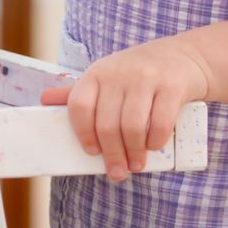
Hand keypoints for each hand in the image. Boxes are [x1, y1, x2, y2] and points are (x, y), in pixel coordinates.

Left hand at [40, 38, 209, 183]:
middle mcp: (119, 72)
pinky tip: (154, 146)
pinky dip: (155, 141)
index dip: (83, 134)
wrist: (185, 56)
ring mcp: (146, 78)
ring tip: (136, 164)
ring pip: (132, 126)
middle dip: (112, 154)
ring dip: (134, 153)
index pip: (80, 107)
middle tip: (118, 171)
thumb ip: (81, 93)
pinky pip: (160, 123)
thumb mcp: (108, 77)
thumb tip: (43, 101)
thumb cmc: (139, 74)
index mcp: (97, 73)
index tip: (92, 152)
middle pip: (107, 124)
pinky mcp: (172, 86)